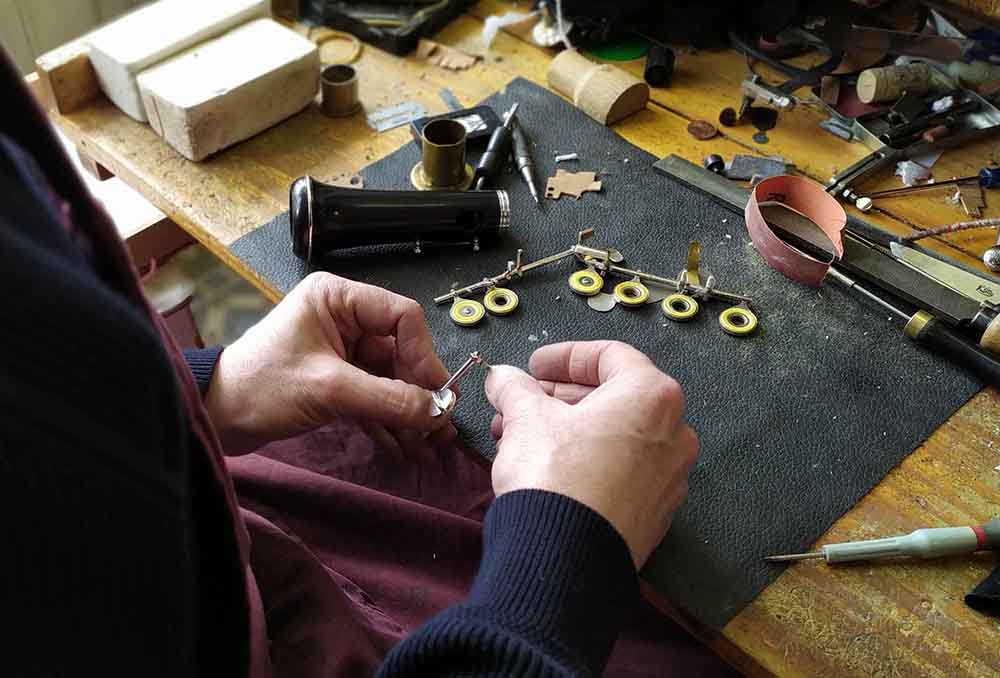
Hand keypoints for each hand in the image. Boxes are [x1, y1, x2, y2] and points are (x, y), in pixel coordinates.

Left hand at [204, 272, 454, 454]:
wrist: (215, 419)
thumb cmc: (259, 388)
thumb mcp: (329, 390)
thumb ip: (388, 399)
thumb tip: (438, 412)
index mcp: (337, 300)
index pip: (401, 316)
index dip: (423, 353)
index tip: (435, 391)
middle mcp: (343, 319)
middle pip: (401, 352)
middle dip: (419, 393)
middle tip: (440, 428)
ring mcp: (341, 351)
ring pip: (390, 380)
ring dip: (409, 414)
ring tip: (429, 448)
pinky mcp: (336, 380)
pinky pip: (374, 397)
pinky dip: (389, 422)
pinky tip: (407, 449)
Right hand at [484, 341, 697, 567]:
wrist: (566, 561)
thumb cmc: (555, 476)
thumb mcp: (526, 418)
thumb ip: (514, 388)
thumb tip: (503, 378)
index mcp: (652, 396)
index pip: (610, 356)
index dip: (565, 356)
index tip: (534, 366)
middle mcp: (673, 433)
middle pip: (614, 397)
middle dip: (560, 397)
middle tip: (522, 401)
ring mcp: (669, 477)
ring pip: (615, 437)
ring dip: (568, 429)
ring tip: (520, 436)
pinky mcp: (655, 514)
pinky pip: (621, 471)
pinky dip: (587, 460)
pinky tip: (546, 468)